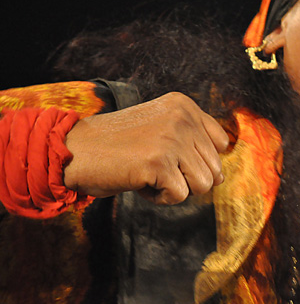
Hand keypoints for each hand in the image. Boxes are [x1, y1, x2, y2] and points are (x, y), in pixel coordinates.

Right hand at [63, 92, 229, 204]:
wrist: (74, 151)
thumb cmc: (118, 146)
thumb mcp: (161, 128)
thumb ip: (193, 142)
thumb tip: (221, 178)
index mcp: (185, 105)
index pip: (221, 143)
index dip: (199, 159)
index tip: (170, 155)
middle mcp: (182, 117)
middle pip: (214, 168)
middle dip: (187, 177)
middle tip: (154, 165)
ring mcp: (172, 138)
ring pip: (203, 185)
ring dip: (175, 188)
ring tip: (148, 172)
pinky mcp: (159, 162)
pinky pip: (179, 196)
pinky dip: (159, 198)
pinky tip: (138, 181)